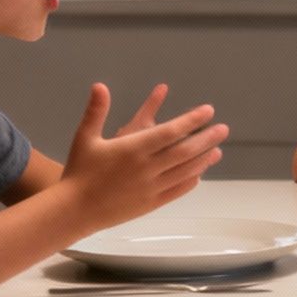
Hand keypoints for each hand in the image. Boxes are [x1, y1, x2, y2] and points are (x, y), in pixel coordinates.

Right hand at [60, 83, 226, 230]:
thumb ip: (96, 111)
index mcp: (132, 149)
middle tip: (223, 129)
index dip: (191, 120)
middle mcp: (146, 168)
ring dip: (203, 160)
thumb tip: (100, 85)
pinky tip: (199, 174)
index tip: (207, 111)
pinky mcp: (149, 204)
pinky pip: (176, 191)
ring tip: (217, 150)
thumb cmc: (79, 171)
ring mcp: (150, 188)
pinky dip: (190, 181)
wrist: (73, 210)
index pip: (170, 132)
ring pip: (184, 172)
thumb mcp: (85, 137)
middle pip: (184, 152)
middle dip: (206, 139)